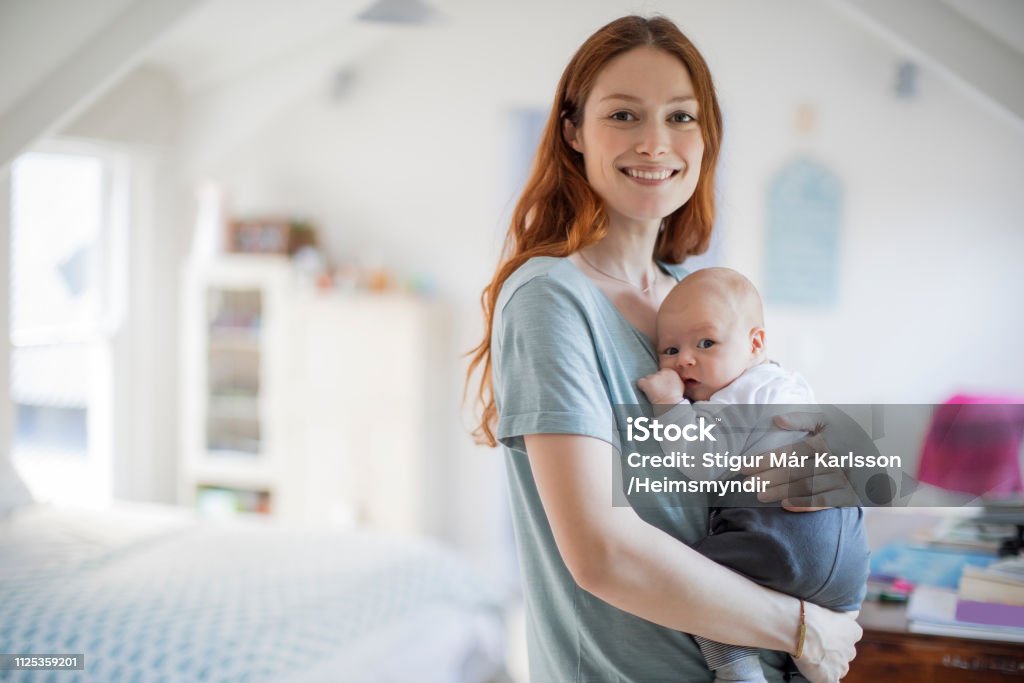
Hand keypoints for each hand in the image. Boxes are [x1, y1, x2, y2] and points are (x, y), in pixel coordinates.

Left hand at [637, 368, 684, 405]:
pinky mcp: (646, 382)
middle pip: (654, 374)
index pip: (662, 371)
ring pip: (647, 378)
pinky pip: (640, 382)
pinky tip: (646, 391)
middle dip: (655, 381)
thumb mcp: (679, 385)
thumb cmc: (675, 398)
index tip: (662, 385)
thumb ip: (673, 379)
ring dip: (649, 384)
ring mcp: (653, 377)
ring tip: (653, 392)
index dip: (661, 379)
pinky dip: (641, 386)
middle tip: (657, 390)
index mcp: (670, 371)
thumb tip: (669, 379)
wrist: (670, 404)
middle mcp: (661, 372)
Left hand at [743, 412, 859, 510]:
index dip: (764, 460)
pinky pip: (827, 501)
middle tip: (746, 485)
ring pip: (807, 486)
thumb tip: (776, 419)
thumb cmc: (847, 432)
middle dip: (768, 478)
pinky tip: (786, 505)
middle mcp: (833, 459)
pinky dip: (806, 504)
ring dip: (782, 491)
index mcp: (824, 441)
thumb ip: (802, 419)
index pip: (788, 452)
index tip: (742, 467)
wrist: (886, 449)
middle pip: (794, 470)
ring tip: (760, 496)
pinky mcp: (853, 494)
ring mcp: (844, 478)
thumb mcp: (827, 420)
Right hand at [793, 604, 861, 682]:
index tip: (826, 635)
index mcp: (854, 632)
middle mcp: (851, 650)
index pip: (850, 637)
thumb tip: (856, 612)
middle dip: (834, 652)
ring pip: (838, 668)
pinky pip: (831, 682)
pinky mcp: (830, 678)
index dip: (837, 637)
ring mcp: (841, 666)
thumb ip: (848, 613)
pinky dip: (825, 679)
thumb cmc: (814, 615)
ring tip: (812, 658)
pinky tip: (818, 674)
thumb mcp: (836, 609)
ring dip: (829, 665)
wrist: (802, 630)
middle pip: (845, 654)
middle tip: (817, 645)